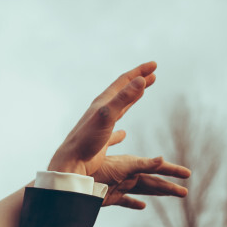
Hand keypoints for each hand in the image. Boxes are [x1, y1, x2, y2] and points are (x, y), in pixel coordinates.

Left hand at [48, 61, 190, 208]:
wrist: (72, 162)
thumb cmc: (87, 139)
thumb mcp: (107, 115)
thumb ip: (123, 98)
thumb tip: (140, 80)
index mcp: (102, 102)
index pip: (124, 81)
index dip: (139, 72)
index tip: (154, 65)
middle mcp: (101, 111)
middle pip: (123, 92)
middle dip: (138, 81)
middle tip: (153, 74)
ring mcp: (101, 126)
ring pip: (120, 108)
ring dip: (133, 98)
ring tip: (143, 91)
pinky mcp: (100, 140)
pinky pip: (114, 131)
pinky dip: (121, 131)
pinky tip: (124, 134)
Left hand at [92, 141, 190, 209]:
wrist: (75, 180)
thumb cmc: (98, 169)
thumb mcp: (124, 166)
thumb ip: (143, 164)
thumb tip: (162, 160)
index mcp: (133, 165)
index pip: (158, 168)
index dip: (172, 171)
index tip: (188, 174)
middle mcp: (128, 175)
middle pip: (152, 182)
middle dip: (169, 187)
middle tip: (185, 193)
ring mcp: (119, 186)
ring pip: (143, 190)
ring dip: (157, 194)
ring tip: (170, 197)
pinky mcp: (110, 198)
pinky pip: (125, 201)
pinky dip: (134, 204)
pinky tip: (142, 207)